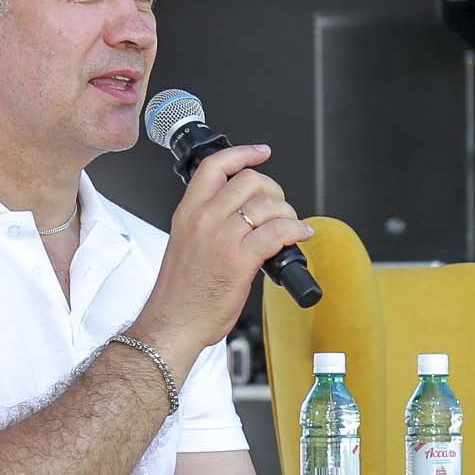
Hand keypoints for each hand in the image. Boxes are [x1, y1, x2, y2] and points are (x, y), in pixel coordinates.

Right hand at [138, 141, 312, 359]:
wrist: (173, 322)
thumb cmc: (181, 293)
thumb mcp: (186, 243)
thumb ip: (209, 224)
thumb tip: (242, 215)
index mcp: (188, 213)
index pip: (215, 167)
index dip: (243, 154)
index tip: (261, 152)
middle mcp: (204, 219)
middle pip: (249, 181)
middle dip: (274, 190)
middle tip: (279, 207)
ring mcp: (221, 237)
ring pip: (267, 204)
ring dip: (288, 213)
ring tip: (291, 227)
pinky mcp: (240, 259)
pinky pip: (279, 231)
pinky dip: (297, 230)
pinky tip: (301, 236)